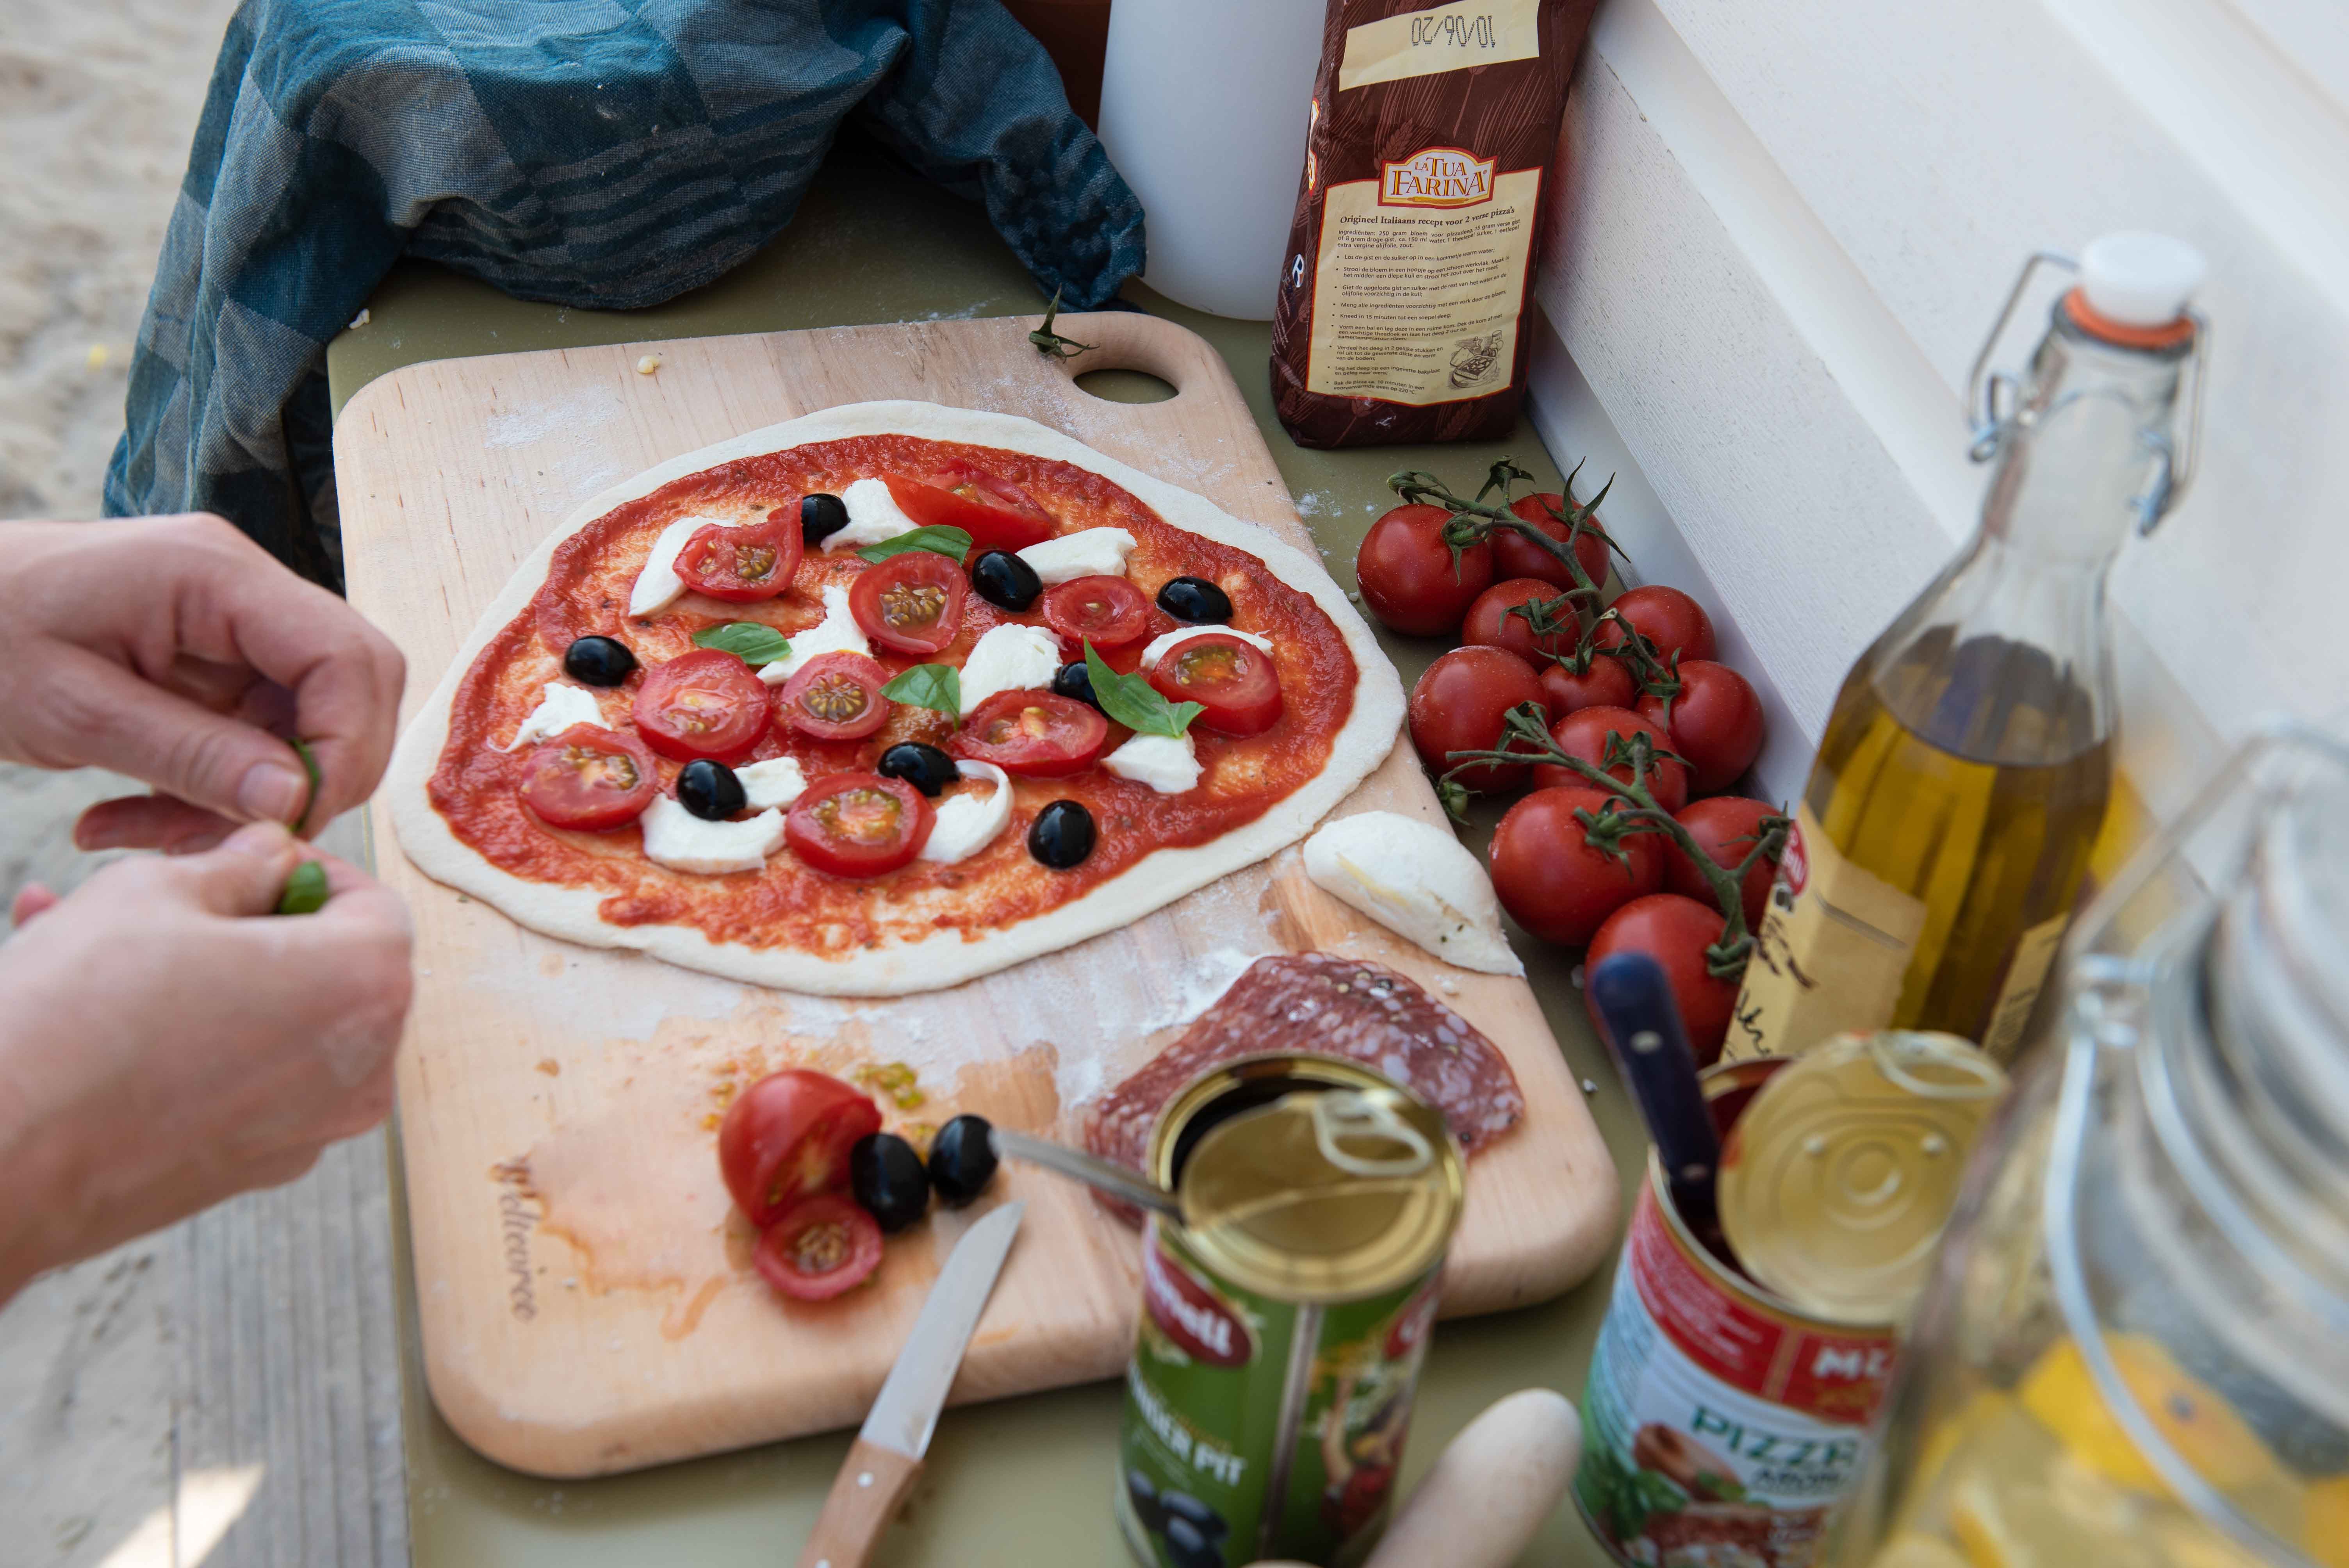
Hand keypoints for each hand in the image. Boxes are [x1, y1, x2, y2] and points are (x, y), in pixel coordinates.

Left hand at [0, 514, 405, 851]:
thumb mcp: (71, 710)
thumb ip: (189, 752)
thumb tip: (296, 799)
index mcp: (215, 574)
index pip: (346, 657)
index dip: (345, 747)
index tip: (291, 819)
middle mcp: (244, 588)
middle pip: (352, 685)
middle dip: (314, 775)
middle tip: (237, 836)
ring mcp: (235, 623)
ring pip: (307, 722)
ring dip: (249, 795)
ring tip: (146, 834)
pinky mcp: (217, 659)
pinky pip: (256, 734)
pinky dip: (213, 789)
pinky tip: (134, 814)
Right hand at [0, 823, 411, 1297]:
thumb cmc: (76, 1019)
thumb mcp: (157, 891)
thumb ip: (238, 865)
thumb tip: (272, 855)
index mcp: (365, 989)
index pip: (370, 905)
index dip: (304, 870)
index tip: (243, 859)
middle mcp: (361, 1071)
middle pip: (326, 967)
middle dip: (243, 924)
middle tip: (164, 896)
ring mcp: (309, 1130)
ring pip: (269, 1022)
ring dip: (196, 974)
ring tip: (94, 935)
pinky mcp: (252, 1169)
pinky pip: (236, 1077)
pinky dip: (185, 1037)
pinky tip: (97, 1007)